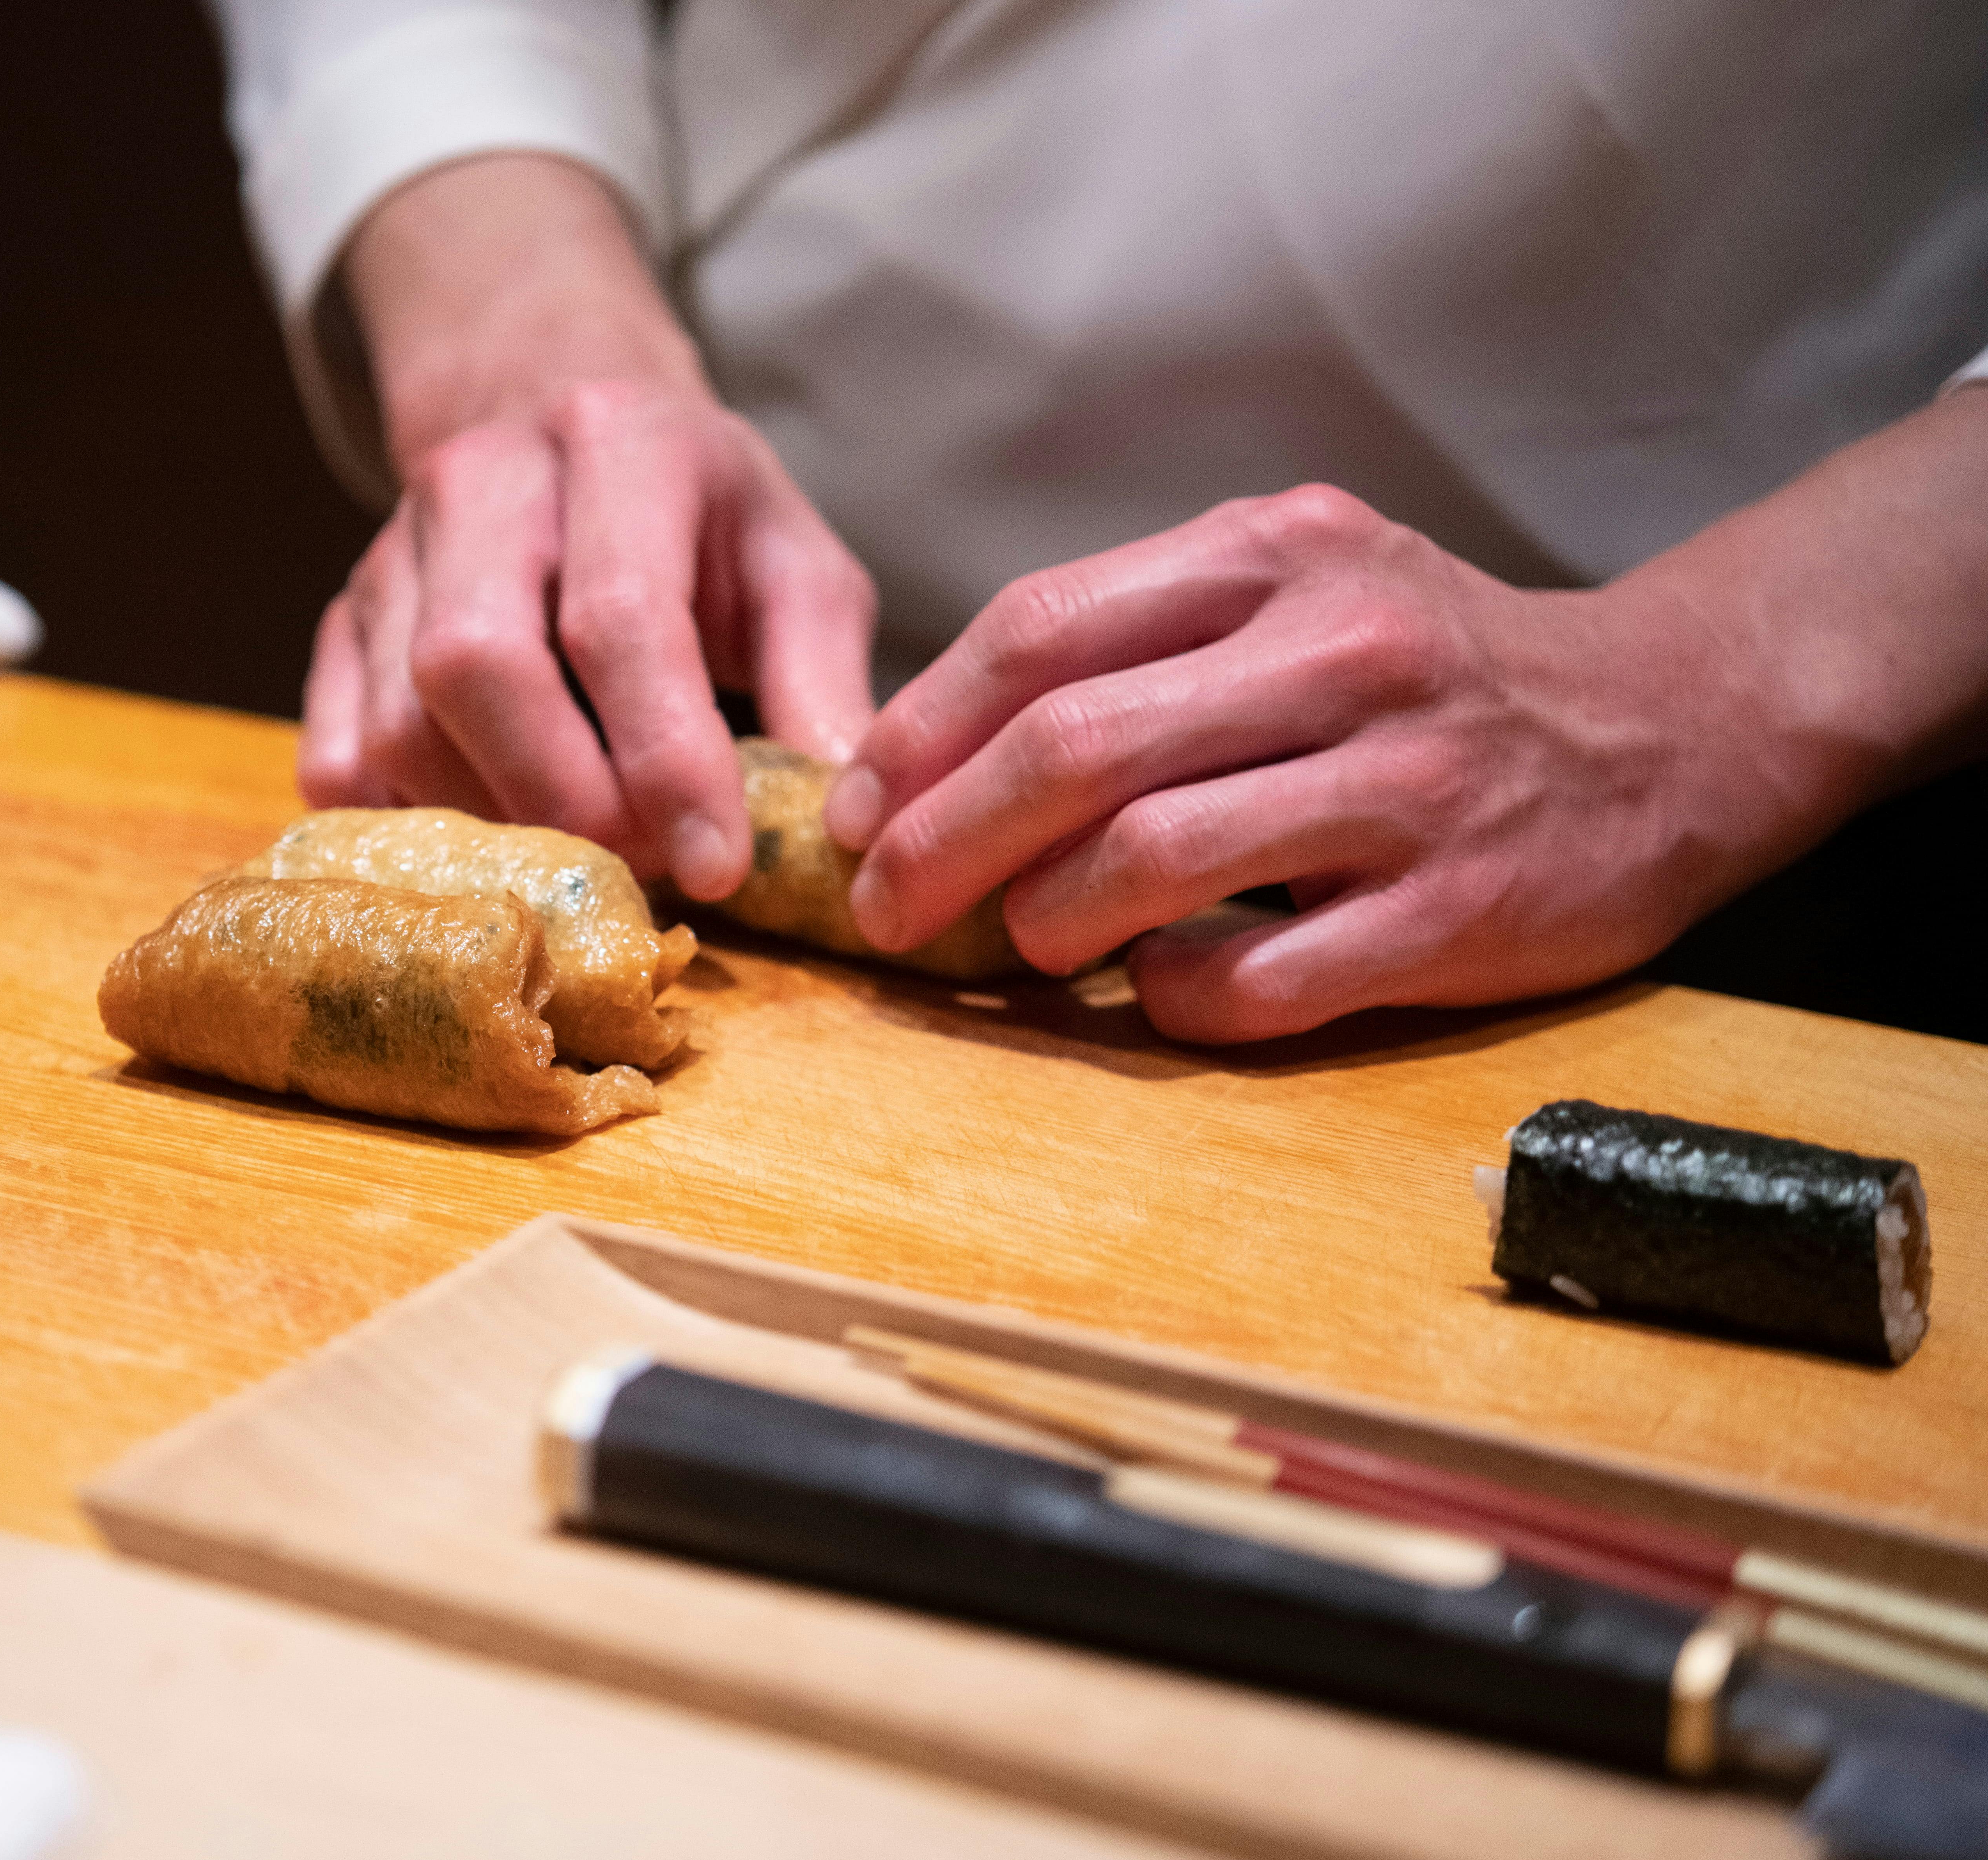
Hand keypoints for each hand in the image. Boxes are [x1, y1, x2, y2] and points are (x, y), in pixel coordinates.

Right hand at [298, 155, 874, 898]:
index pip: (621, 618)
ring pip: (402, 723)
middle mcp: (482, 478)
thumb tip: (840, 824)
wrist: (558, 414)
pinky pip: (340, 756)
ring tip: (586, 843)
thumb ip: (822, 682)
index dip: (666, 759)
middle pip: (476, 663)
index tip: (716, 865)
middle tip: (645, 860)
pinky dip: (413, 820)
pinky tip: (495, 826)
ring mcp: (390, 551)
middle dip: (567, 795)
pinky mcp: (341, 622)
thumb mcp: (794, 566)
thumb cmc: (698, 518)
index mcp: (619, 440)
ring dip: (497, 818)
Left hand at [824, 389, 1987, 1041]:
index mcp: (1278, 558)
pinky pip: (1256, 977)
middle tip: (885, 904)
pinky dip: (1169, 994)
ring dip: (1043, 921)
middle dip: (941, 840)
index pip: (1040, 633)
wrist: (1671, 725)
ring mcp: (1403, 782)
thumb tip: (945, 748)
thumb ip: (1142, 642)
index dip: (920, 729)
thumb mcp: (1300, 590)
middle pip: (1070, 749)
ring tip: (1014, 945)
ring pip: (1148, 859)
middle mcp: (1340, 652)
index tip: (858, 804)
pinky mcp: (1451, 908)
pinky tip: (1147, 989)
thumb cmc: (1435, 668)